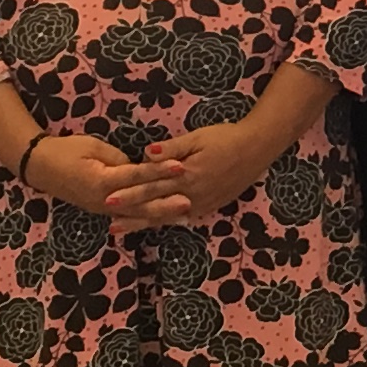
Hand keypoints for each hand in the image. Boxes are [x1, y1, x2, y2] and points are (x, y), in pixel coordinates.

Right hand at [19, 132, 170, 217]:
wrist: (40, 167)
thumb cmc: (66, 151)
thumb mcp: (93, 147)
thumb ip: (117, 159)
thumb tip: (137, 167)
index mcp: (101, 180)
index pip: (136, 175)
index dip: (159, 171)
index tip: (180, 166)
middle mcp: (103, 200)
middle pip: (140, 201)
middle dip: (166, 200)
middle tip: (189, 200)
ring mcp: (103, 209)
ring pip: (136, 213)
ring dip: (160, 214)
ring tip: (183, 215)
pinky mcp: (103, 211)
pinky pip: (129, 216)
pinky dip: (146, 218)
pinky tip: (162, 219)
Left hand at [107, 118, 280, 224]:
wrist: (258, 148)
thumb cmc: (226, 138)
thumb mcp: (199, 137)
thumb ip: (173, 148)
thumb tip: (147, 154)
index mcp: (187, 175)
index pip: (152, 186)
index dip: (129, 193)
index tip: (108, 199)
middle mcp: (192, 194)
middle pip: (155, 205)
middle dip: (131, 213)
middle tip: (108, 221)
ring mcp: (202, 203)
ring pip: (166, 215)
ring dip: (143, 222)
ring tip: (122, 229)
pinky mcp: (210, 206)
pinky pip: (182, 217)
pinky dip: (164, 221)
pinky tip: (152, 225)